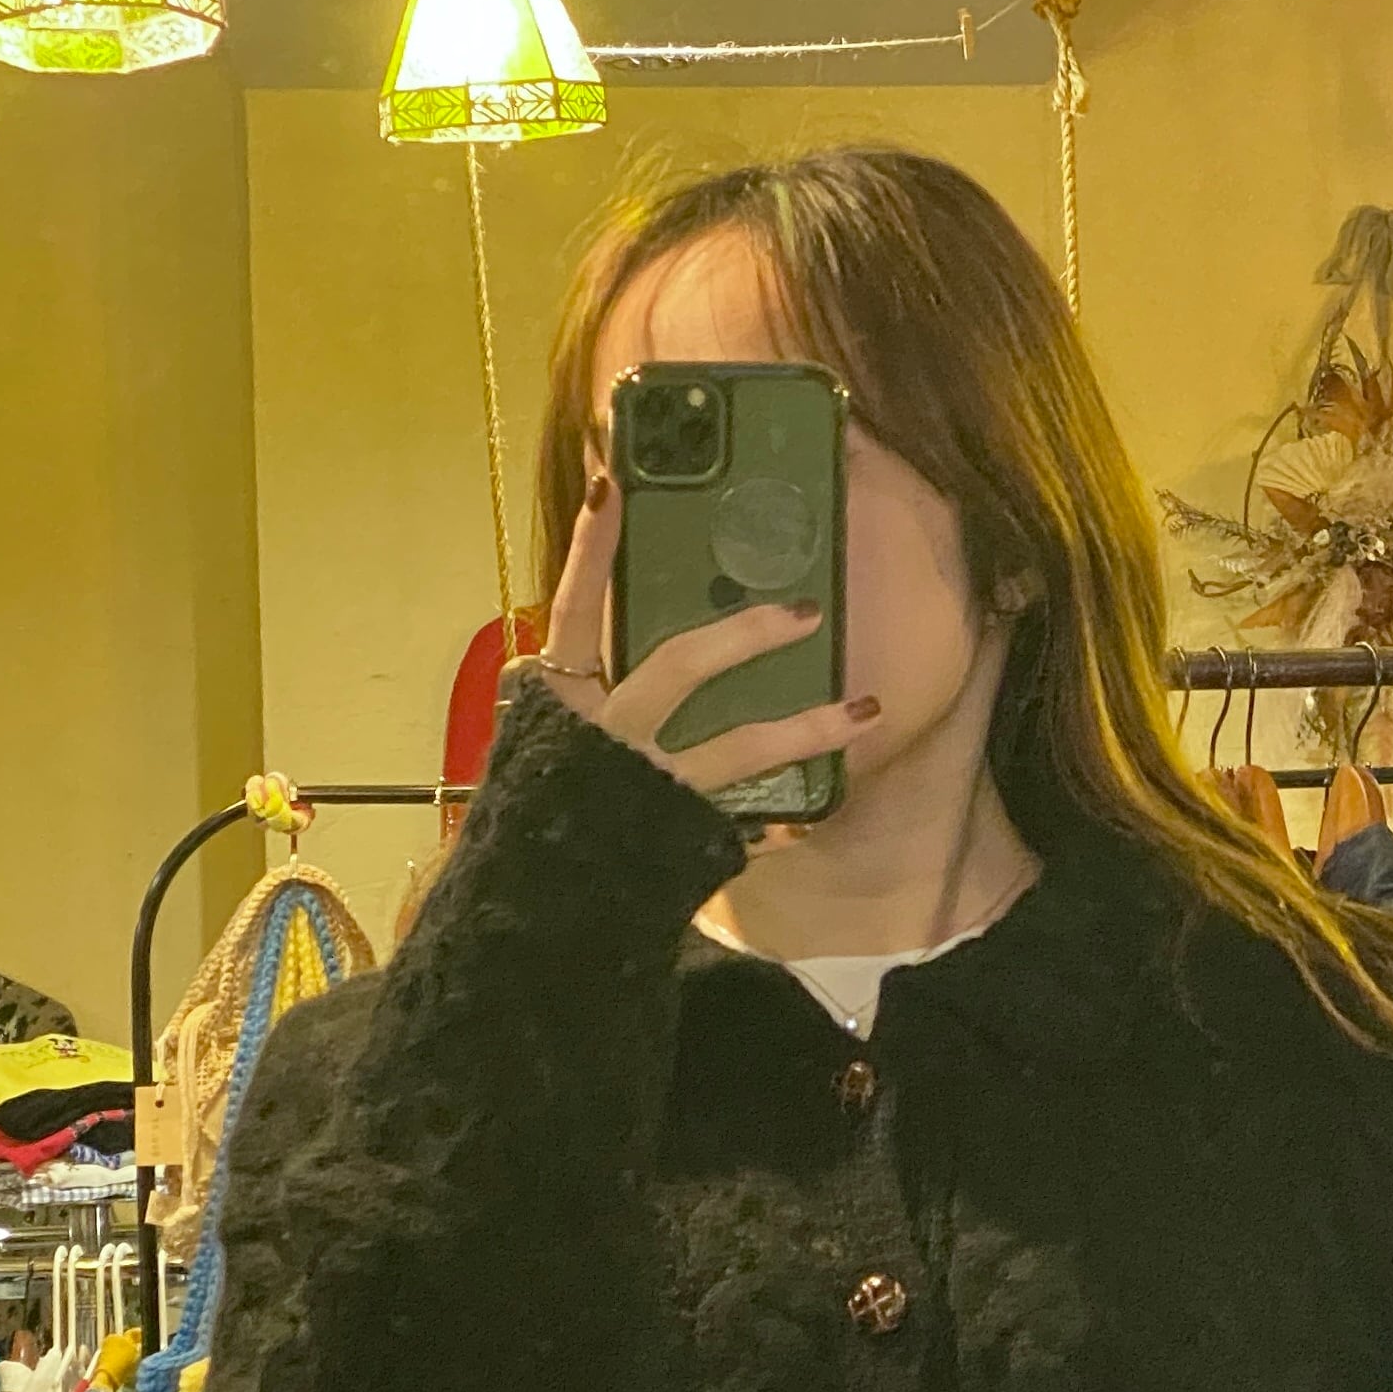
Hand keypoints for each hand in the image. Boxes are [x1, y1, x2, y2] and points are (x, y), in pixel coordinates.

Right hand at [524, 470, 878, 801]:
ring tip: (865, 711)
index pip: (575, 607)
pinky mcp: (680, 835)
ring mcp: (650, 787)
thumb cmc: (538, 807)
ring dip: (805, 729)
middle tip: (804, 610)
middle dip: (742, 634)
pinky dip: (780, 822)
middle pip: (677, 666)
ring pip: (737, 748)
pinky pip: (744, 825)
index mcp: (562, 700)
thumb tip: (613, 612)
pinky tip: (816, 815)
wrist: (527, 909)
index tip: (613, 482)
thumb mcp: (545, 734)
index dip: (592, 549)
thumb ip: (581, 681)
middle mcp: (607, 736)